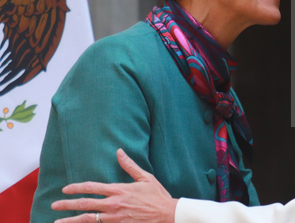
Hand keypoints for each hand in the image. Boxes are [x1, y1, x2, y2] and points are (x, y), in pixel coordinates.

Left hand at [52, 149, 177, 222]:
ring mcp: (115, 219)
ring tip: (58, 222)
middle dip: (67, 205)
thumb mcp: (145, 178)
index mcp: (119, 190)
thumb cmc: (157, 196)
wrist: (167, 214)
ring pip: (88, 220)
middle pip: (85, 204)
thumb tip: (119, 152)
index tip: (66, 189)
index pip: (92, 187)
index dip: (76, 188)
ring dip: (71, 221)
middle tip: (54, 206)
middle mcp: (113, 205)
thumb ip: (129, 165)